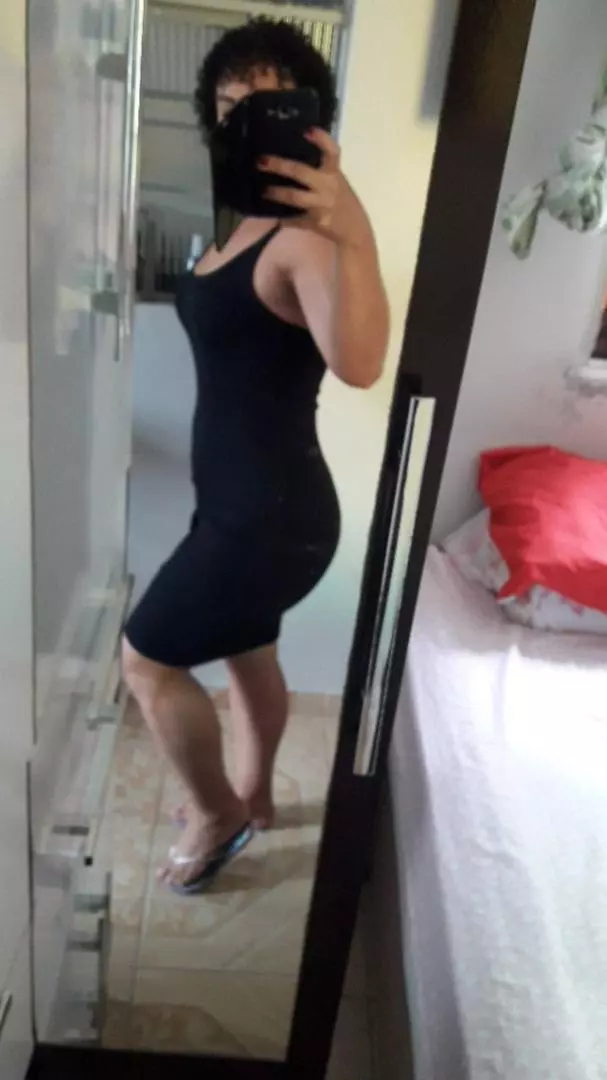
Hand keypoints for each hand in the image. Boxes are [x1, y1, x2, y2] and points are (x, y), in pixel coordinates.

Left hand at [258, 129, 371, 250]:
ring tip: (265, 191)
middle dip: (280, 166)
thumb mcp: (337, 182)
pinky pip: (296, 220)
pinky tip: (277, 218)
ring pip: (295, 196)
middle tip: (261, 162)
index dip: (321, 140)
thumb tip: (292, 162)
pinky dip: (285, 220)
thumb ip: (320, 171)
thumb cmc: (343, 200)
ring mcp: (322, 205)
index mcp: (334, 173)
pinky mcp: (316, 222)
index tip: (308, 130)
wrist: (355, 229)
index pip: (332, 152)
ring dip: (277, 193)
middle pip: (301, 172)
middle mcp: (328, 186)